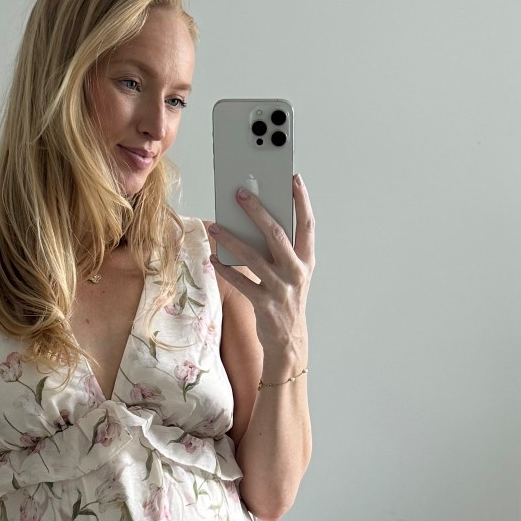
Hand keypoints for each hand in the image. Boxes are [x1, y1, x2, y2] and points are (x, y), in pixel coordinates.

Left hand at [205, 175, 314, 365]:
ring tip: (215, 226)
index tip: (293, 178)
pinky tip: (213, 258)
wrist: (289, 342)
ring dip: (231, 239)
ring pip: (253, 257)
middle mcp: (296, 272)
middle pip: (276, 234)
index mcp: (306, 261)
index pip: (307, 224)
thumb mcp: (292, 274)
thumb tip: (254, 222)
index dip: (302, 200)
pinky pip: (240, 281)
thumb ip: (279, 250)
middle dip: (257, 211)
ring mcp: (281, 288)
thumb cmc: (287, 300)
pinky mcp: (264, 303)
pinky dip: (225, 269)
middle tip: (240, 193)